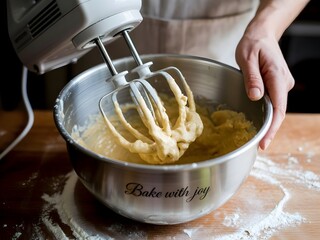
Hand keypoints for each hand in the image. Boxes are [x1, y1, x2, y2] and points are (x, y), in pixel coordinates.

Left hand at [235, 33, 294, 149]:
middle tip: (260, 146)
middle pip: (279, 111)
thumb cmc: (253, 44)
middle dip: (270, 130)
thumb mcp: (247, 58)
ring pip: (277, 108)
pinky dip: (267, 113)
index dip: (272, 127)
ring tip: (258, 138)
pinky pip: (273, 102)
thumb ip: (251, 78)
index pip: (278, 107)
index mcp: (277, 76)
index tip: (264, 142)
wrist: (262, 35)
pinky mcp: (278, 85)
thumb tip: (256, 97)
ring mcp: (282, 84)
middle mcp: (284, 82)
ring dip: (269, 123)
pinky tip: (260, 122)